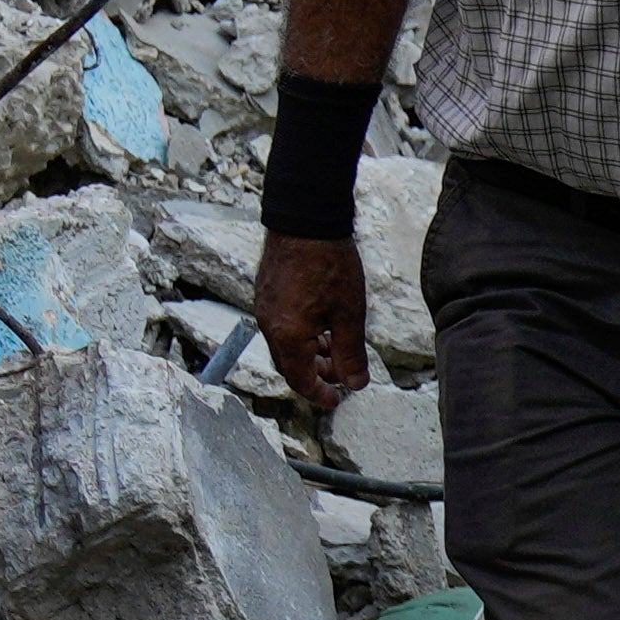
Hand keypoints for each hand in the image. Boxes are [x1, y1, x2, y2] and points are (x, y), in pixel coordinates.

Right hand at [250, 233, 370, 416]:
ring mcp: (265, 307)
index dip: (319, 394)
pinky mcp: (266, 291)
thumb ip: (351, 355)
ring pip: (285, 344)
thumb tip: (355, 385)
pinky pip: (281, 325)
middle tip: (339, 377)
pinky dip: (300, 335)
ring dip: (309, 354)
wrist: (306, 220)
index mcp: (287, 336)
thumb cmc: (329, 265)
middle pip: (289, 365)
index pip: (299, 380)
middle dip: (315, 375)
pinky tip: (321, 325)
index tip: (337, 400)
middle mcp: (269, 325)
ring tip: (335, 351)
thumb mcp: (349, 316)